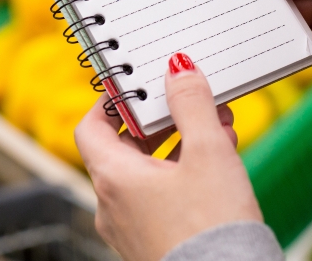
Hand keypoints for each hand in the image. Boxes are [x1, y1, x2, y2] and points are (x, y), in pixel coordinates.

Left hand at [75, 53, 260, 260]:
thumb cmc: (212, 226)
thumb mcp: (208, 152)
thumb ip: (191, 104)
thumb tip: (178, 69)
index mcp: (113, 179)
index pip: (91, 127)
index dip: (112, 101)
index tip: (138, 83)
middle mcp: (113, 206)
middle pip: (125, 148)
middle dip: (162, 121)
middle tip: (191, 101)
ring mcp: (132, 229)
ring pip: (148, 174)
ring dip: (180, 146)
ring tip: (218, 128)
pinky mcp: (154, 243)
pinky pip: (161, 198)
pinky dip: (184, 175)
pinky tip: (220, 165)